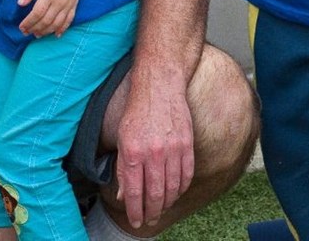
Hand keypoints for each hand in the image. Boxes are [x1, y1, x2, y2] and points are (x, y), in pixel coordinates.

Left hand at [17, 0, 82, 36]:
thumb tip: (20, 4)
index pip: (36, 14)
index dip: (28, 23)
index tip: (21, 27)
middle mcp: (58, 3)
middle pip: (45, 21)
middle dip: (34, 29)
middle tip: (26, 32)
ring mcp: (67, 5)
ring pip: (56, 24)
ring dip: (46, 31)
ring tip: (37, 34)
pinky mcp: (73, 5)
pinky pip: (68, 21)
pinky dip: (62, 29)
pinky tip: (56, 34)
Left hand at [114, 65, 195, 228]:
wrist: (160, 87)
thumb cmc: (137, 112)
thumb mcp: (121, 139)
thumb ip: (123, 169)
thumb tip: (124, 196)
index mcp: (134, 152)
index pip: (135, 193)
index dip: (136, 212)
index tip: (137, 221)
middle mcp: (154, 153)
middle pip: (156, 194)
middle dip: (152, 212)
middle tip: (150, 220)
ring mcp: (173, 149)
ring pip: (173, 188)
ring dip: (168, 203)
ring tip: (162, 208)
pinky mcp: (187, 144)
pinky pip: (187, 174)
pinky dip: (182, 188)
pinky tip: (176, 192)